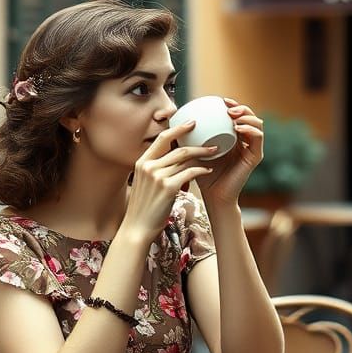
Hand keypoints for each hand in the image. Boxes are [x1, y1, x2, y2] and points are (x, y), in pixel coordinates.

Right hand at [122, 121, 216, 242]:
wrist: (137, 228)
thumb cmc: (143, 208)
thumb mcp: (145, 183)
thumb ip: (155, 169)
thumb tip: (172, 159)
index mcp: (142, 162)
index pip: (161, 139)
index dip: (177, 129)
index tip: (191, 124)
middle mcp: (148, 166)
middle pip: (177, 147)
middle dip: (196, 142)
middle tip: (211, 140)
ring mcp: (158, 176)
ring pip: (185, 158)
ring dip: (202, 155)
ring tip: (215, 153)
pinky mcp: (168, 187)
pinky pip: (190, 172)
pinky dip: (201, 170)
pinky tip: (209, 171)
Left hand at [194, 98, 263, 205]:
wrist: (211, 196)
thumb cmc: (200, 174)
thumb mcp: (193, 151)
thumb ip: (188, 136)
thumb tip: (173, 120)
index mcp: (231, 138)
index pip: (236, 115)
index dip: (232, 104)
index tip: (220, 100)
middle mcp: (244, 142)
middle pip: (249, 116)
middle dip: (240, 106)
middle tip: (228, 106)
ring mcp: (251, 149)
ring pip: (257, 124)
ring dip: (246, 115)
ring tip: (233, 115)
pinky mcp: (254, 158)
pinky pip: (257, 138)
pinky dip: (250, 129)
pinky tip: (238, 127)